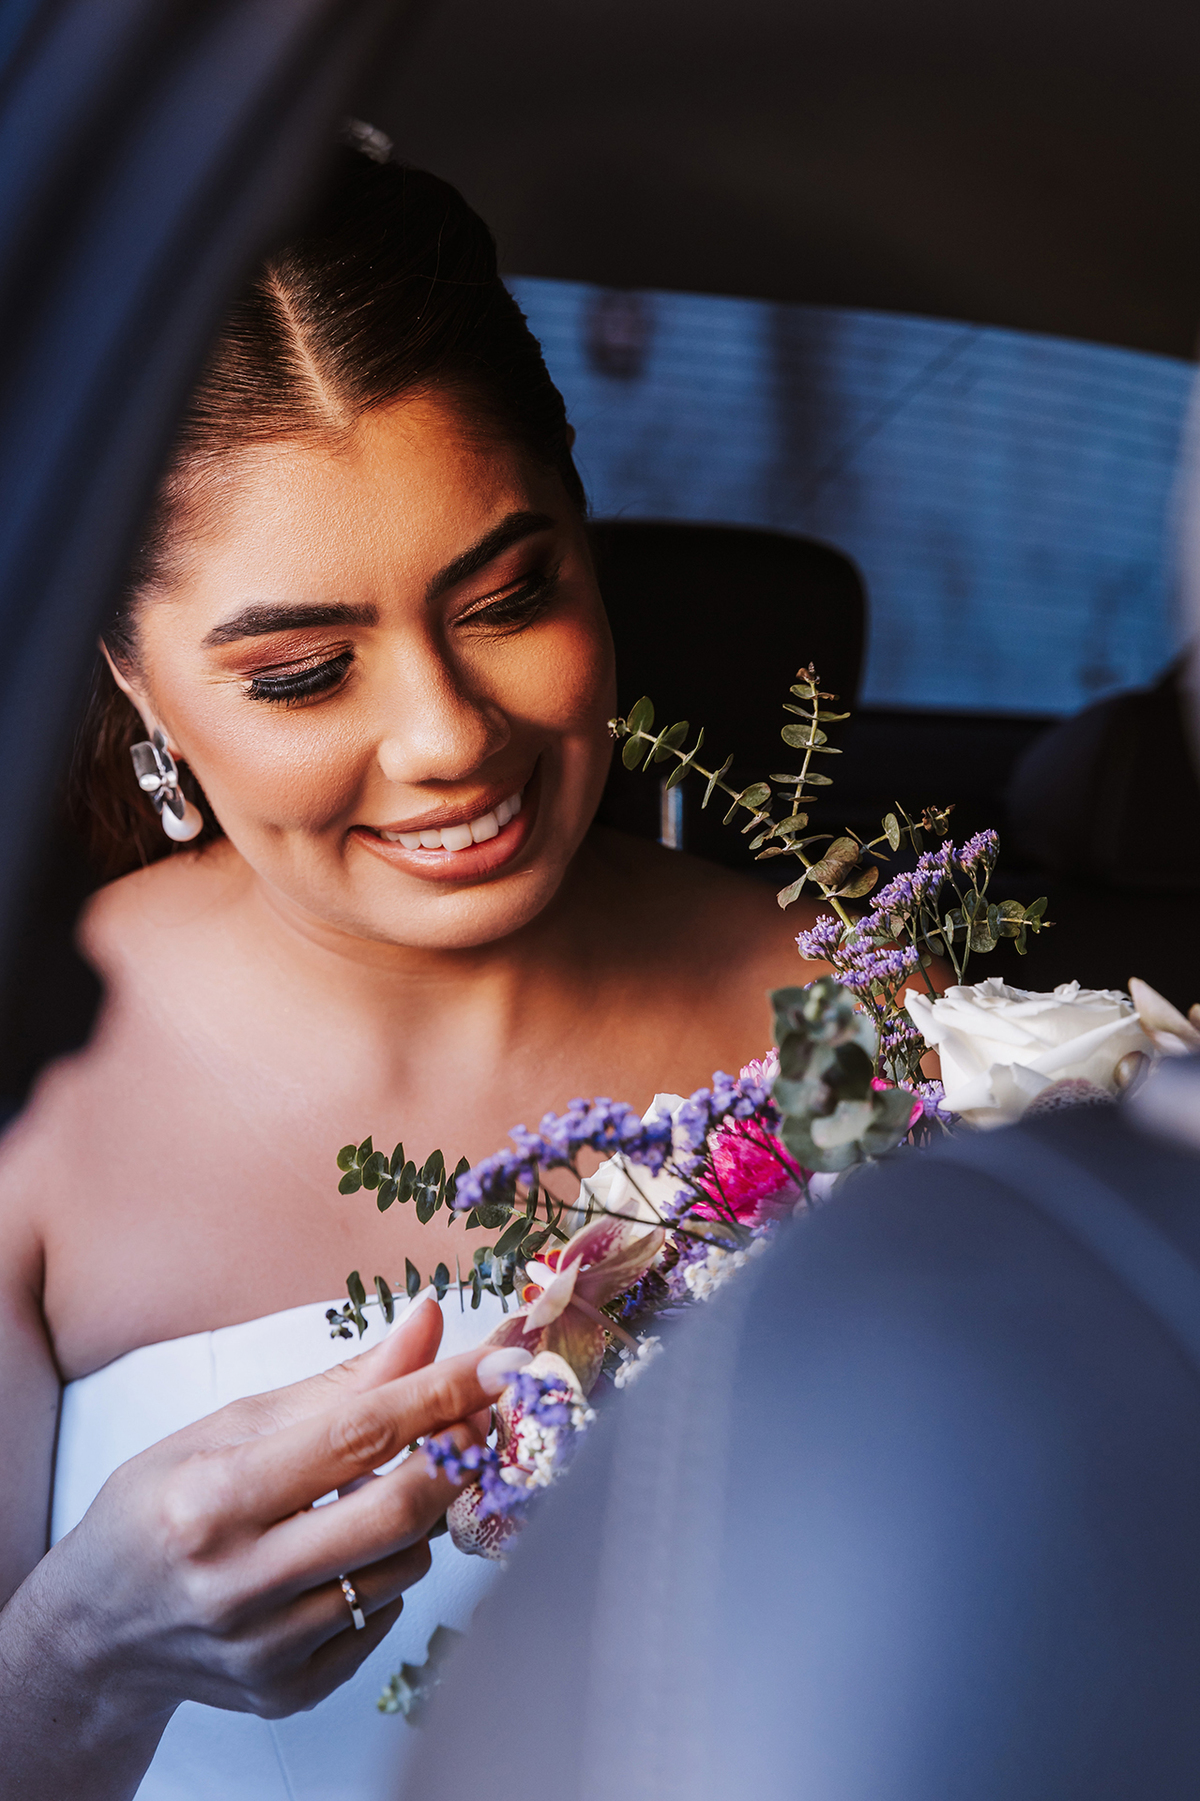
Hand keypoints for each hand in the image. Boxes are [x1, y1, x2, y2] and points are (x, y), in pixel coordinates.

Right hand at [0, 1300, 523, 1797]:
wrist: (98, 1626)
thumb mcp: (232, 1426)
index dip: (442, 1392)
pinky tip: (342, 1551)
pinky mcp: (289, 1692)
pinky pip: (385, 1617)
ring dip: (419, 1515)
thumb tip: (429, 1323)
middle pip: (398, 1512)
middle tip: (475, 1419)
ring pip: (404, 1566)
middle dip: (456, 1454)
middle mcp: (239, 1582)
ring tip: (373, 1489)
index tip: (501, 1361)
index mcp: (214, 1498)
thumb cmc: (162, 1507)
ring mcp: (266, 1648)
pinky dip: (386, 1570)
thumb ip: (342, 1383)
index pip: (359, 1436)